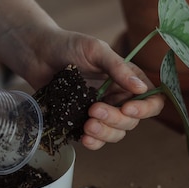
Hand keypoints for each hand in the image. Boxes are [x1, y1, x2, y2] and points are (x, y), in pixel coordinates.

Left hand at [14, 29, 164, 149]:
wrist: (37, 53)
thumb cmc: (67, 45)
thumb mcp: (95, 50)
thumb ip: (117, 68)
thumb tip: (141, 88)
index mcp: (127, 79)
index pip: (151, 100)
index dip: (145, 109)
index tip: (127, 109)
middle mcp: (117, 98)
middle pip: (131, 121)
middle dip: (115, 120)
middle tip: (94, 110)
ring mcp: (101, 112)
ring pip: (116, 133)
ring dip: (105, 133)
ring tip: (87, 125)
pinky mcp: (82, 121)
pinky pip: (96, 139)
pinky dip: (94, 142)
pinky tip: (84, 138)